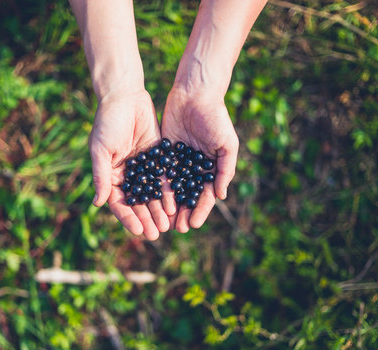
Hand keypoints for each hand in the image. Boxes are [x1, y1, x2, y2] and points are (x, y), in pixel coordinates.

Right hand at [89, 89, 169, 239]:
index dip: (129, 218)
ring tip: (169, 223)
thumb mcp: (101, 150)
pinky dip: (169, 191)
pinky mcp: (158, 156)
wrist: (125, 95)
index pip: (120, 203)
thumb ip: (101, 176)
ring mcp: (144, 166)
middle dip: (147, 218)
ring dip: (159, 209)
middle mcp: (127, 174)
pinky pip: (164, 177)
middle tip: (158, 233)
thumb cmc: (107, 122)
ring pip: (153, 193)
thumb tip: (98, 203)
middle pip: (138, 202)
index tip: (139, 230)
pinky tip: (177, 203)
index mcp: (111, 174)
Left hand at [161, 87, 238, 232]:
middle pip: (188, 195)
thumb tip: (221, 195)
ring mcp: (179, 160)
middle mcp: (194, 167)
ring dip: (169, 205)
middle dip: (183, 212)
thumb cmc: (216, 117)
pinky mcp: (165, 152)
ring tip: (163, 220)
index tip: (193, 224)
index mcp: (211, 167)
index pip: (205, 195)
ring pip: (173, 187)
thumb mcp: (227, 144)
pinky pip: (160, 172)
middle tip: (176, 228)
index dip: (200, 210)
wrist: (195, 93)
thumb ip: (225, 169)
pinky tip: (151, 200)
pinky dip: (157, 187)